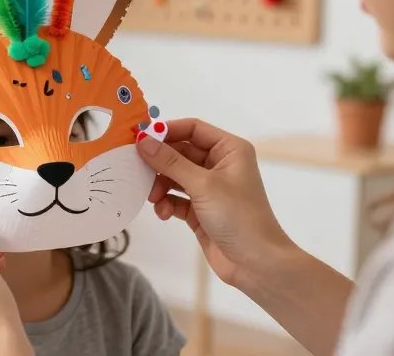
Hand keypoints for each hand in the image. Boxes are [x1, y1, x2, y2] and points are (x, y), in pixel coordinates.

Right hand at [139, 119, 295, 290]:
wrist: (256, 264)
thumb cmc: (238, 217)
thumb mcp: (203, 185)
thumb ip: (170, 161)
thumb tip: (142, 140)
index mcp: (229, 150)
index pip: (192, 129)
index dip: (166, 131)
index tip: (140, 139)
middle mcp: (219, 164)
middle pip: (179, 152)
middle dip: (159, 163)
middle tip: (137, 170)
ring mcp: (209, 188)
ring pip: (174, 176)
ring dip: (160, 185)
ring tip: (154, 198)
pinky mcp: (200, 209)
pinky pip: (175, 197)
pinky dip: (167, 203)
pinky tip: (164, 213)